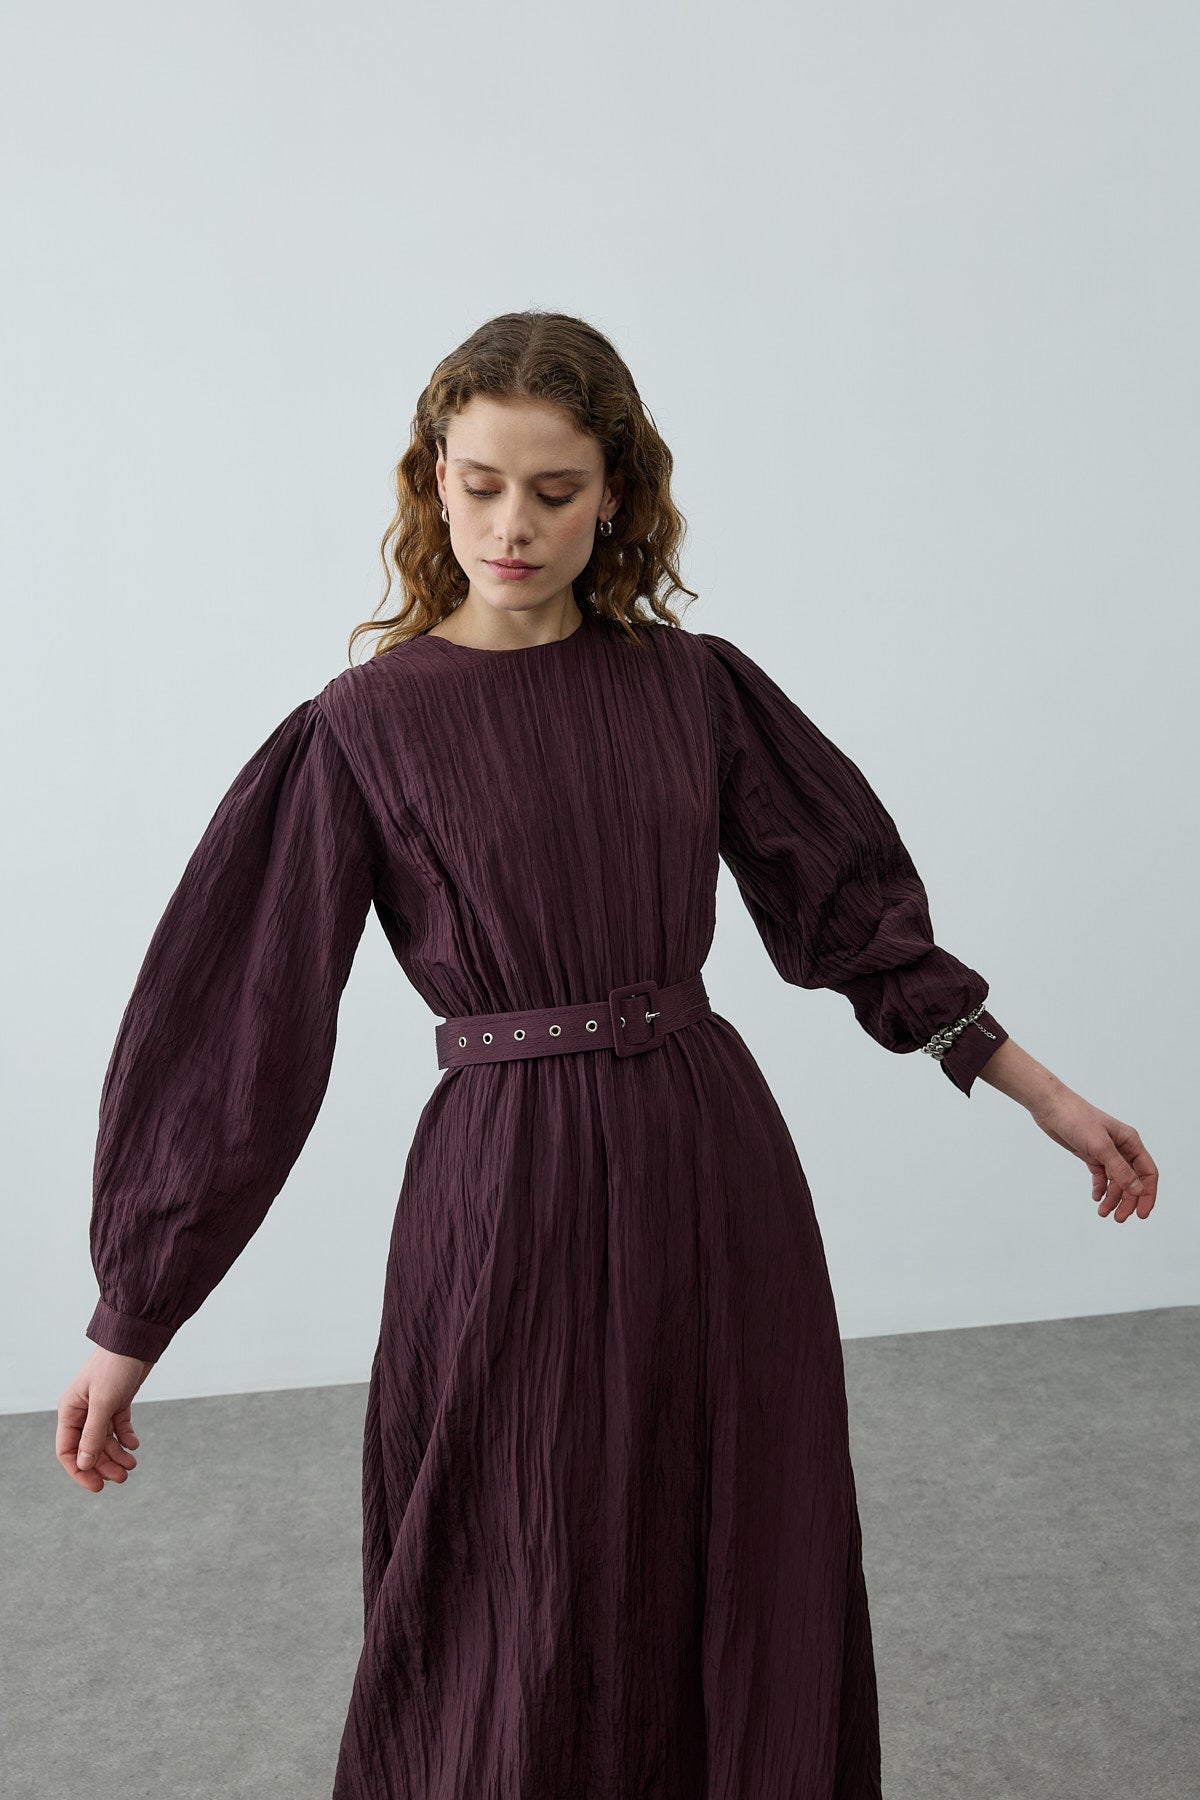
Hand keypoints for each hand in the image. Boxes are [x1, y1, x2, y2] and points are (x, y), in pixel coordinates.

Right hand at [57, 1346, 153, 1492]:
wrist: (137, 1339)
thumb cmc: (115, 1365)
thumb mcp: (103, 1402)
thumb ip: (93, 1434)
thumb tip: (84, 1464)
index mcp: (70, 1410)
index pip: (67, 1450)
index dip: (79, 1470)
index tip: (96, 1486)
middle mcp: (83, 1411)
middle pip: (88, 1448)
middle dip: (103, 1465)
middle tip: (122, 1477)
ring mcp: (101, 1407)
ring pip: (105, 1440)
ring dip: (117, 1454)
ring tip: (132, 1465)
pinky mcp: (118, 1401)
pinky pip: (119, 1427)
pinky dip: (126, 1438)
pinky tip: (134, 1445)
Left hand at [1028, 1086, 1157, 1221]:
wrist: (1051, 1108)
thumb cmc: (1077, 1119)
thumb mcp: (1101, 1146)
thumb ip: (1120, 1169)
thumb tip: (1138, 1190)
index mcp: (1130, 1142)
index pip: (1147, 1172)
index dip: (1147, 1194)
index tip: (1141, 1214)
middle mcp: (1122, 1148)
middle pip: (1132, 1180)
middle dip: (1128, 1201)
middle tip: (1118, 1218)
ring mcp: (1106, 1152)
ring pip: (1116, 1181)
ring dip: (1112, 1198)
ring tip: (1103, 1212)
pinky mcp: (1091, 1155)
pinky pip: (1101, 1176)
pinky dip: (1100, 1188)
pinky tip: (1096, 1198)